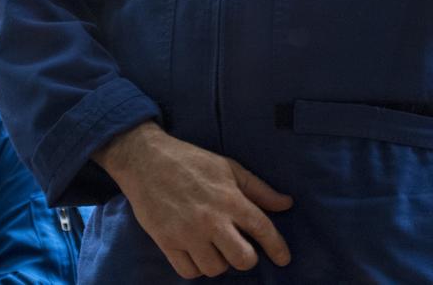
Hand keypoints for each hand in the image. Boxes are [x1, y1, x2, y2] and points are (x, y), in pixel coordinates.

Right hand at [94, 122, 292, 278]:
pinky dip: (195, 267)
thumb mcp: (228, 167)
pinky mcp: (166, 242)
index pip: (263, 229)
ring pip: (215, 269)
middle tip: (239, 248)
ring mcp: (188, 233)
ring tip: (213, 246)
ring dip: (218, 262)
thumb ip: (258, 189)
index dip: (278, 247)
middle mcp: (211, 219)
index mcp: (229, 198)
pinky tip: (196, 252)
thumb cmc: (190, 161)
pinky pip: (188, 272)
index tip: (284, 259)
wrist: (145, 159)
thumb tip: (287, 204)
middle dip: (246, 258)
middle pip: (242, 260)